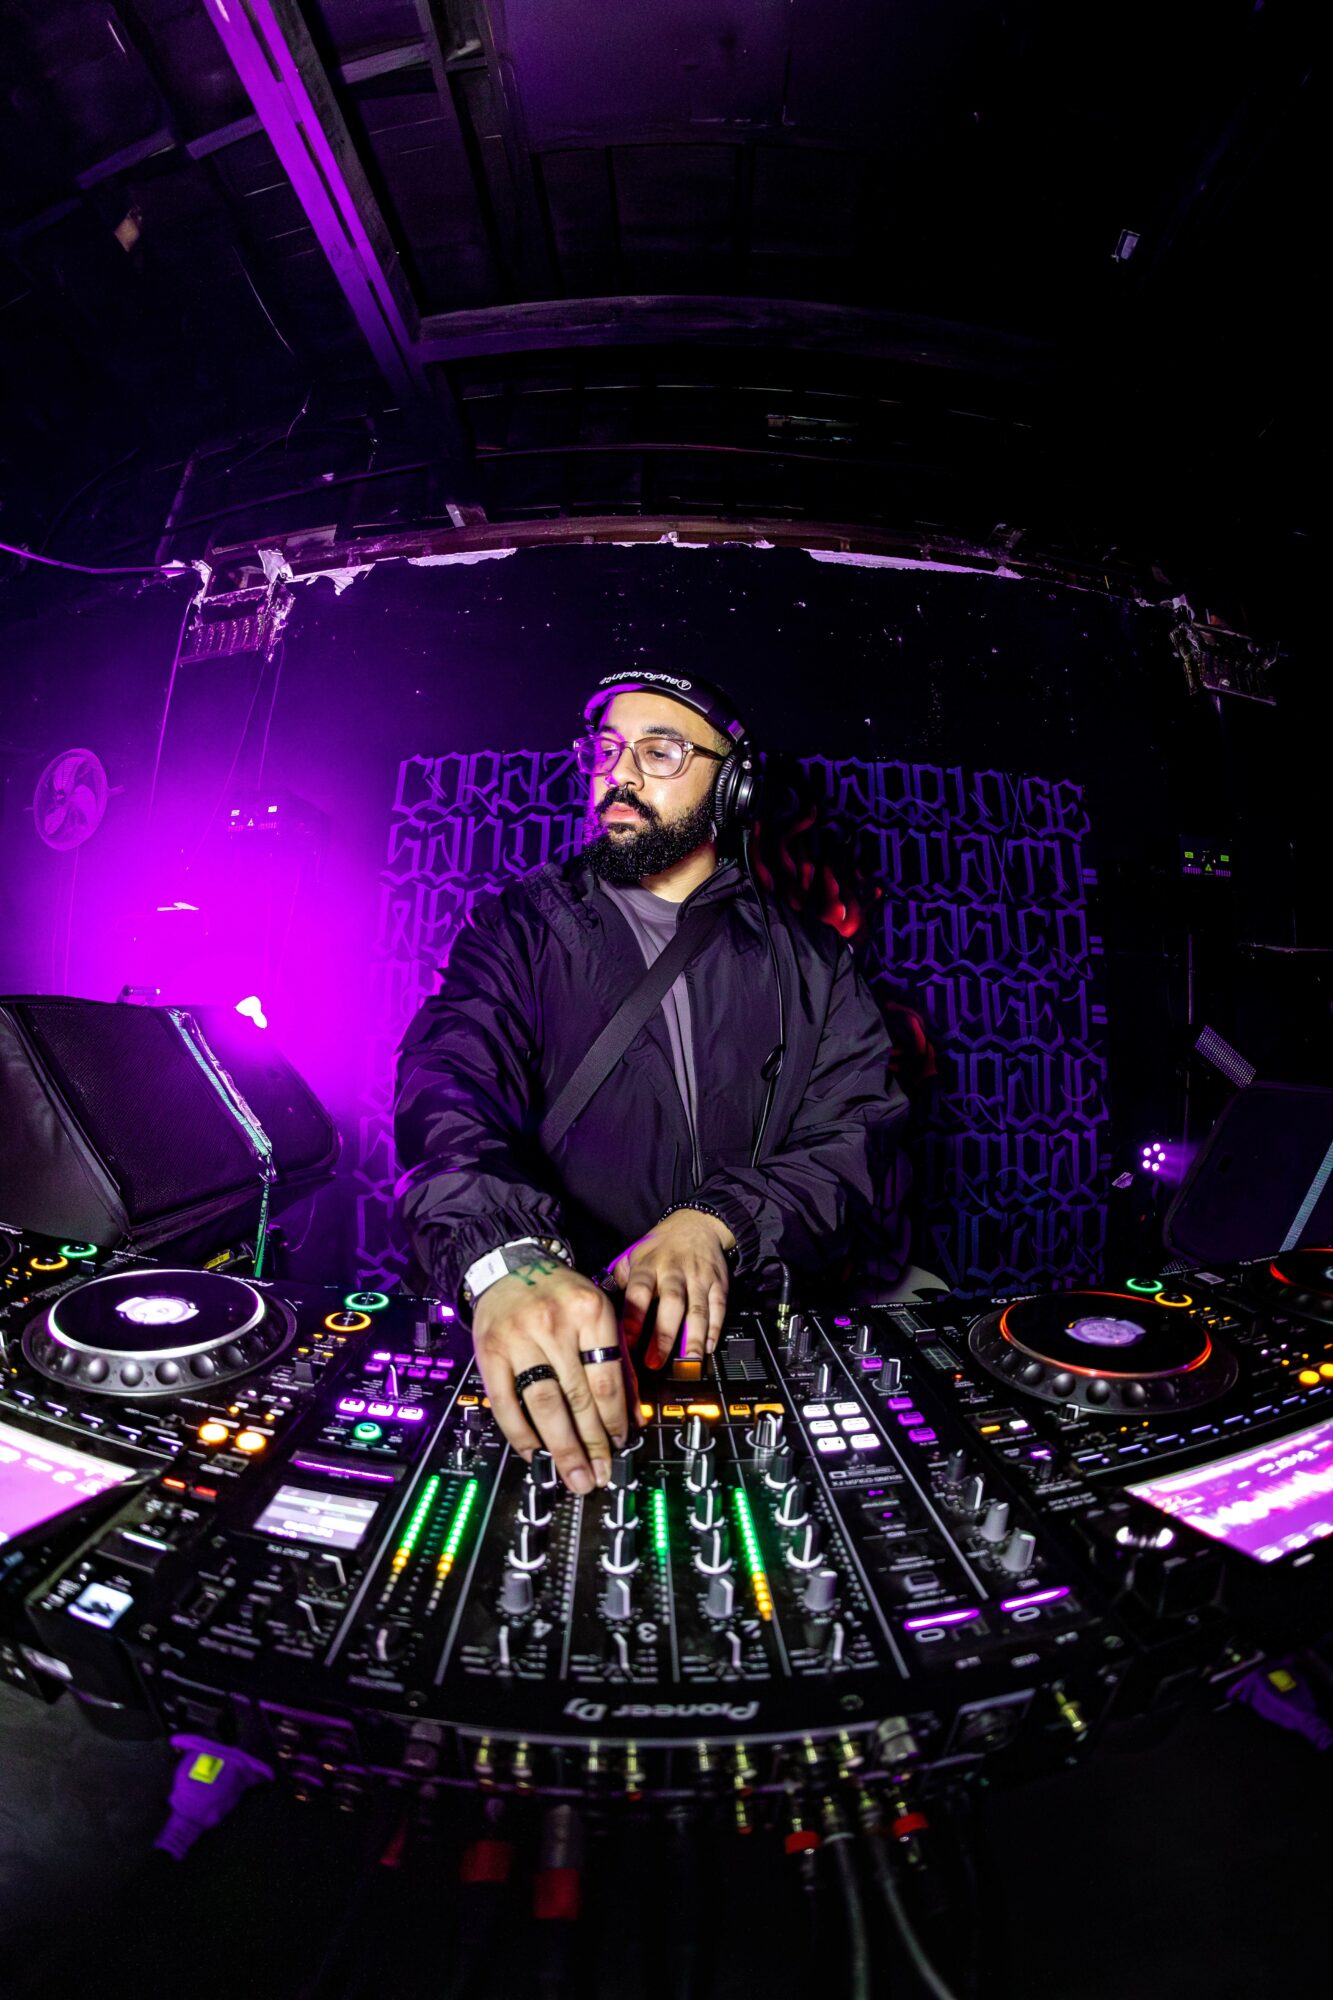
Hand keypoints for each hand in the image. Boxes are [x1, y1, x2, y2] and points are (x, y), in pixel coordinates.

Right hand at [472, 1256, 630, 1493]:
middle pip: (577, 1396)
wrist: (510, 1268)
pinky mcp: (490, 1353)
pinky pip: (505, 1402)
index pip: (607, 1376)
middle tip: (599, 1475)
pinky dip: (520, 1433)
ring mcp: (518, 1339)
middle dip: (591, 1443)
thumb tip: (632, 1416)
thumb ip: (617, 1359)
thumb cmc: (561, 1295)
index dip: (615, 1418)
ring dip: (561, 1446)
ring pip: (543, 1403)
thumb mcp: (598, 1311)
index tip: (620, 1445)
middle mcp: (553, 1324)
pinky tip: (534, 1453)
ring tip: (574, 1475)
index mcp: (589, 1311)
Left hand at [610, 1209, 734, 1369]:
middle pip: (671, 1303)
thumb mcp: (635, 1253)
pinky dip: (715, 1327)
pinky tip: (709, 1346)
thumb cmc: (662, 1245)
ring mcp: (699, 1278)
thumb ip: (620, 1278)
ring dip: (693, 1337)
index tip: (629, 1341)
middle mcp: (674, 1271)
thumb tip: (602, 1302)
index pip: (639, 1292)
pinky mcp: (718, 1283)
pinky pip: (718, 1307)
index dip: (634, 1317)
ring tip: (689, 1361)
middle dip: (663, 1335)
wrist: (698, 1223)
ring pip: (697, 1309)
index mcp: (649, 1265)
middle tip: (655, 1361)